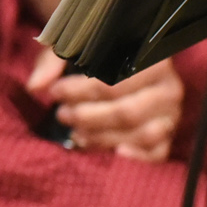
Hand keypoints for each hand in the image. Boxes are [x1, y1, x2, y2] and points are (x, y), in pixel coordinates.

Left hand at [26, 49, 183, 160]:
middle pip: (127, 111)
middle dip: (89, 117)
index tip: (55, 92)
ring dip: (103, 137)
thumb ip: (52, 62)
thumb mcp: (74, 48)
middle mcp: (168, 87)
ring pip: (140, 134)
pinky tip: (112, 153)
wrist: (122, 64)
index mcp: (151, 59)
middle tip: (62, 115)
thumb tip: (35, 87)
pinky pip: (157, 153)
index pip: (116, 81)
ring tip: (75, 133)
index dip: (82, 90)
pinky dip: (136, 158)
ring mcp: (170, 115)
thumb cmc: (96, 56)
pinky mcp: (168, 137)